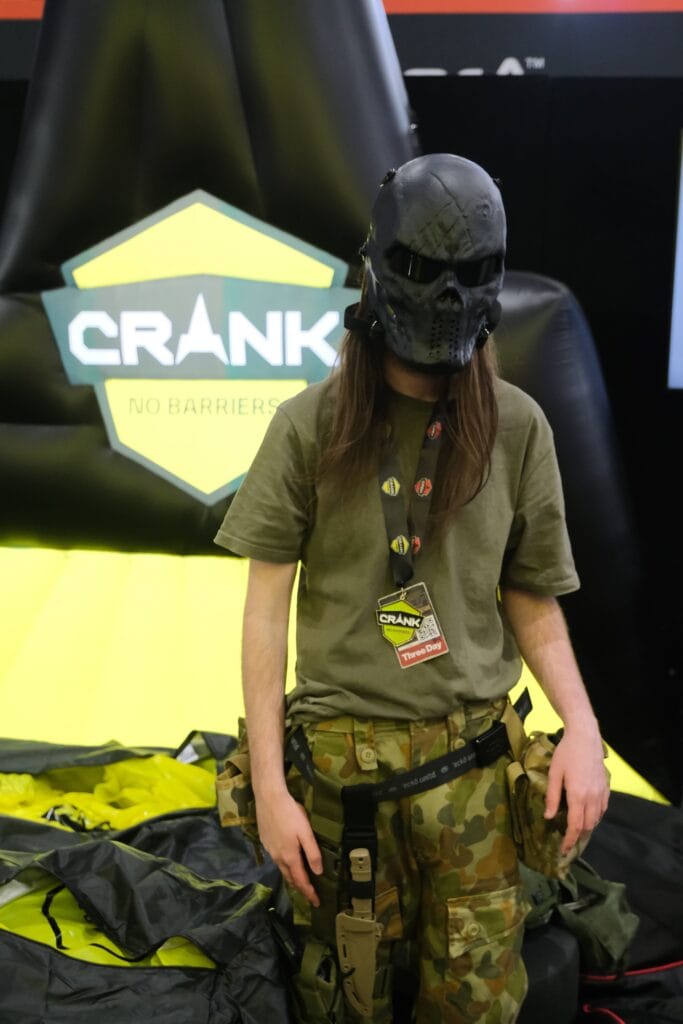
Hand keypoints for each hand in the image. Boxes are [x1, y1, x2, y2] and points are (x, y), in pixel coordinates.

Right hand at [256, 791, 322, 905]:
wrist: (268, 798)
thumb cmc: (290, 813)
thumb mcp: (306, 832)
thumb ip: (312, 853)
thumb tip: (318, 872)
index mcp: (290, 857)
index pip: (301, 881)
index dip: (309, 893)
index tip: (316, 903)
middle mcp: (278, 857)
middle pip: (290, 878)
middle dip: (300, 888)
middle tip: (310, 895)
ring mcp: (270, 850)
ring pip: (282, 869)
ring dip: (292, 877)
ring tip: (300, 881)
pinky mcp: (265, 842)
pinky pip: (276, 859)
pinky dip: (284, 865)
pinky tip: (287, 860)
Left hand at [545, 726, 609, 854]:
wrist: (585, 737)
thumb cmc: (566, 753)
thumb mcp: (554, 773)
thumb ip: (552, 796)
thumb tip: (548, 817)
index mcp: (578, 796)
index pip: (575, 825)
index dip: (569, 840)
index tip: (563, 850)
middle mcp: (592, 798)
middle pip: (588, 825)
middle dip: (578, 837)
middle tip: (568, 843)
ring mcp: (601, 793)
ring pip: (597, 819)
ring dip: (587, 827)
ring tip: (577, 831)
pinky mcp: (606, 787)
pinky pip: (603, 809)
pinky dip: (596, 817)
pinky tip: (588, 816)